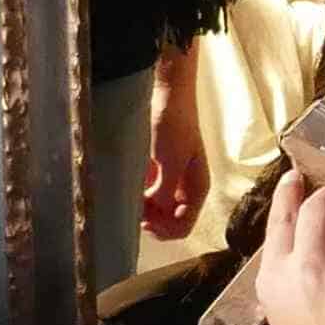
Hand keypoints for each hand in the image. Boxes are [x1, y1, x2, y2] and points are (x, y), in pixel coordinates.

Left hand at [142, 45, 211, 239]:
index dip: (163, 228)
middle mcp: (184, 191)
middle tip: (134, 206)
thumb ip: (164, 190)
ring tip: (129, 195)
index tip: (144, 216)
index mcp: (196, 189)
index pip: (183, 226)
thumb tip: (154, 210)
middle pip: (168, 224)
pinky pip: (146, 199)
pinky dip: (136, 198)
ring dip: (142, 210)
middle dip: (151, 220)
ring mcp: (169, 184)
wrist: (166, 96)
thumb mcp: (171, 160)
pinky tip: (128, 187)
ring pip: (155, 214)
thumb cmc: (174, 124)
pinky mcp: (156, 175)